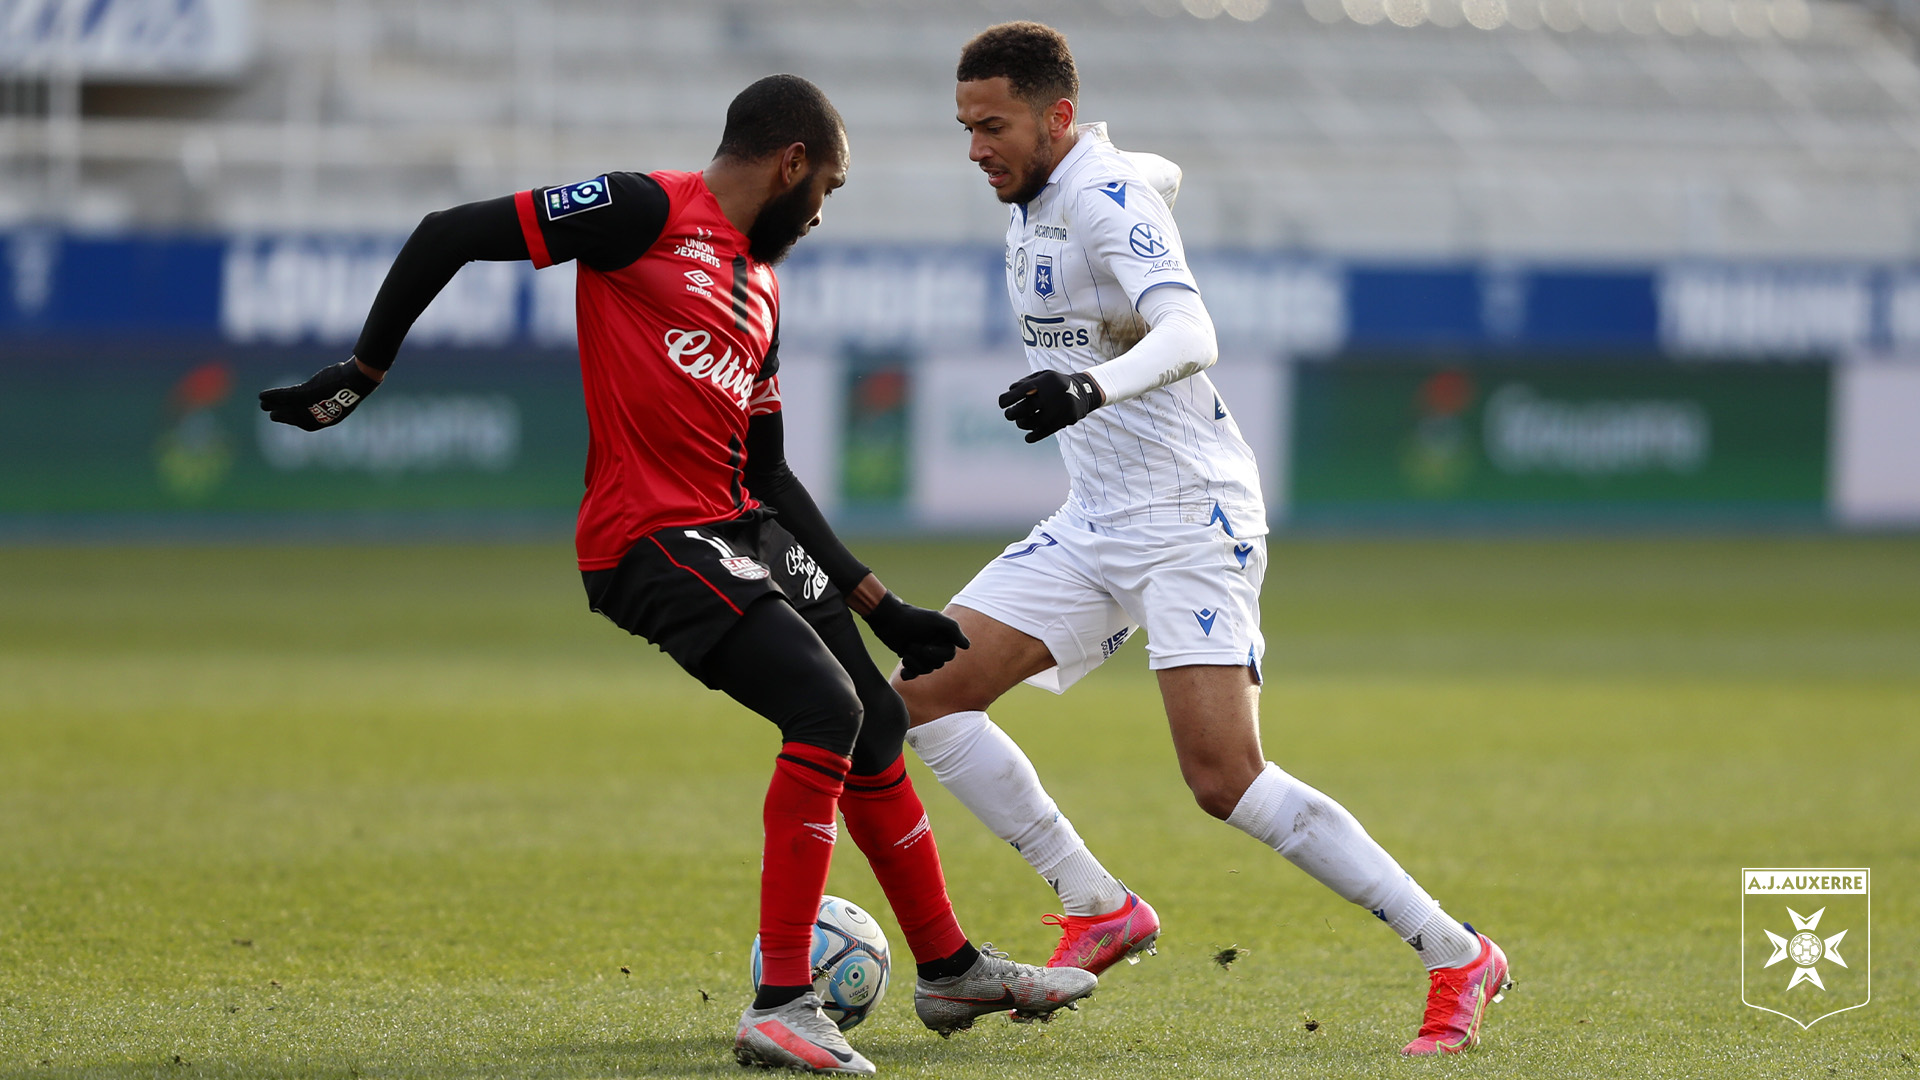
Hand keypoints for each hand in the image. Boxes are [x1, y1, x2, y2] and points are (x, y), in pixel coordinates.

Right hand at [259, 358, 380, 430]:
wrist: (356, 379)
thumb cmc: (352, 384)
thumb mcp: (340, 394)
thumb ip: (330, 399)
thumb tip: (325, 395)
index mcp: (330, 419)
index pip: (307, 423)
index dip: (295, 419)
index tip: (286, 415)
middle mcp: (319, 417)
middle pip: (294, 418)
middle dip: (282, 415)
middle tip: (271, 413)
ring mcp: (312, 406)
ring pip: (287, 408)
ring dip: (273, 405)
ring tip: (262, 404)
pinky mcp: (305, 395)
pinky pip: (284, 397)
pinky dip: (272, 396)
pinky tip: (261, 395)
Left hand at [863, 593, 970, 679]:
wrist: (888, 620)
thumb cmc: (912, 618)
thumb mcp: (935, 620)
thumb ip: (953, 630)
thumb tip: (967, 646)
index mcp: (944, 637)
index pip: (949, 655)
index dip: (937, 654)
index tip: (925, 647)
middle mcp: (935, 645)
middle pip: (937, 664)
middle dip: (922, 656)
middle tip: (911, 643)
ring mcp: (922, 653)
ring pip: (925, 669)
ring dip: (914, 662)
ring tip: (905, 649)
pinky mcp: (910, 659)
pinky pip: (914, 674)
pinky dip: (909, 673)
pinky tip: (904, 673)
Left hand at [998, 370, 1102, 442]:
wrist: (1084, 391)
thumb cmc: (1056, 383)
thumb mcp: (1043, 376)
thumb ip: (1025, 382)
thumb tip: (1010, 392)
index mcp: (1043, 382)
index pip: (1019, 391)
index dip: (1007, 399)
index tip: (1002, 404)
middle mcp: (1050, 396)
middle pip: (1024, 409)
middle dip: (1011, 414)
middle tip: (1009, 415)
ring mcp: (1057, 410)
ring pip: (1032, 423)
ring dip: (1022, 424)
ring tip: (1021, 421)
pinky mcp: (1063, 422)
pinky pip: (1043, 432)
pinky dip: (1033, 436)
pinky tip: (1028, 437)